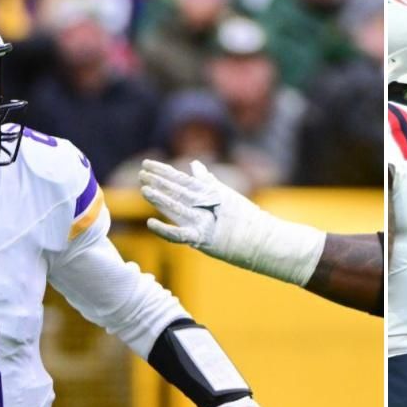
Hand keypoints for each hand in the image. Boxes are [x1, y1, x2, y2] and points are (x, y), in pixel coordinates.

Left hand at [139, 158, 323, 284]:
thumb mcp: (226, 194)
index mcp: (210, 194)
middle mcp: (206, 205)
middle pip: (177, 191)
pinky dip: (165, 230)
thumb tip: (194, 164)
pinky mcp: (204, 240)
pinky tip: (150, 223)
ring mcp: (204, 222)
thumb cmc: (247, 220)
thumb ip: (208, 180)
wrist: (264, 241)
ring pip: (177, 208)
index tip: (148, 165)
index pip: (182, 180)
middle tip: (142, 172)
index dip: (163, 172)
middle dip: (159, 181)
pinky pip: (180, 236)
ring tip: (144, 188)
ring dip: (160, 198)